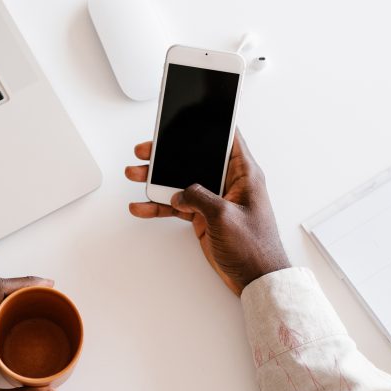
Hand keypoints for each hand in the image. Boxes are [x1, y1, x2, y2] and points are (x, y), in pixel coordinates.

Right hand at [125, 131, 290, 294]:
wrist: (255, 278)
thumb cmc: (255, 247)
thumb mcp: (225, 216)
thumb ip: (199, 197)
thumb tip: (181, 193)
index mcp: (244, 174)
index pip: (228, 139)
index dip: (212, 124)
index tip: (191, 112)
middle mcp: (228, 183)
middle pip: (195, 158)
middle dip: (169, 153)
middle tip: (147, 149)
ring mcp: (213, 200)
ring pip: (180, 181)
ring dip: (157, 179)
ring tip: (135, 173)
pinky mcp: (202, 216)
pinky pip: (176, 205)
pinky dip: (158, 206)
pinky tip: (141, 206)